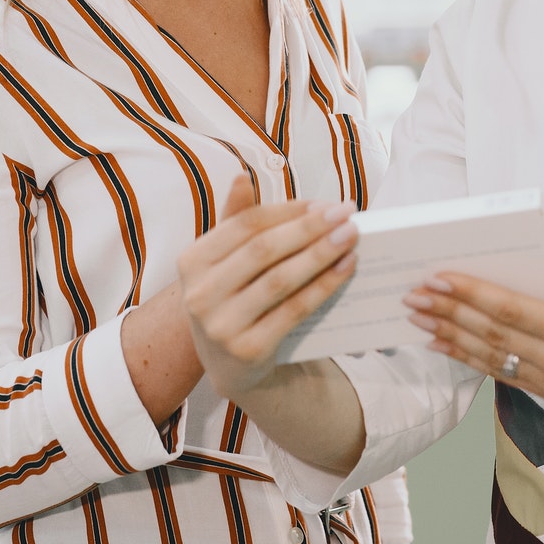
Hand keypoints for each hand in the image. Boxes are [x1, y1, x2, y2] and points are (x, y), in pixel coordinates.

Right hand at [177, 176, 358, 398]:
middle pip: (263, 249)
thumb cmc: (232, 299)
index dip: (287, 211)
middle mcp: (199, 294)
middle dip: (310, 228)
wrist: (230, 366)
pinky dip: (323, 286)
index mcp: (191, 261)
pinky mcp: (248, 350)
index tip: (324, 203)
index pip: (245, 224)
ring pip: (280, 280)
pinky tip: (345, 268)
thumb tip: (241, 176)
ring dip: (321, 254)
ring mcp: (221, 325)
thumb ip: (235, 221)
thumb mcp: (224, 261)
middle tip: (346, 212)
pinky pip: (294, 310)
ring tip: (351, 236)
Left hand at [405, 231, 543, 401]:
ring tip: (418, 318)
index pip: (511, 311)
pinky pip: (501, 373)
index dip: (471, 295)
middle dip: (449, 314)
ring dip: (450, 337)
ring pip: (491, 358)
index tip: (439, 278)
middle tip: (414, 295)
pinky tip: (443, 344)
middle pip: (493, 336)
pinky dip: (469, 357)